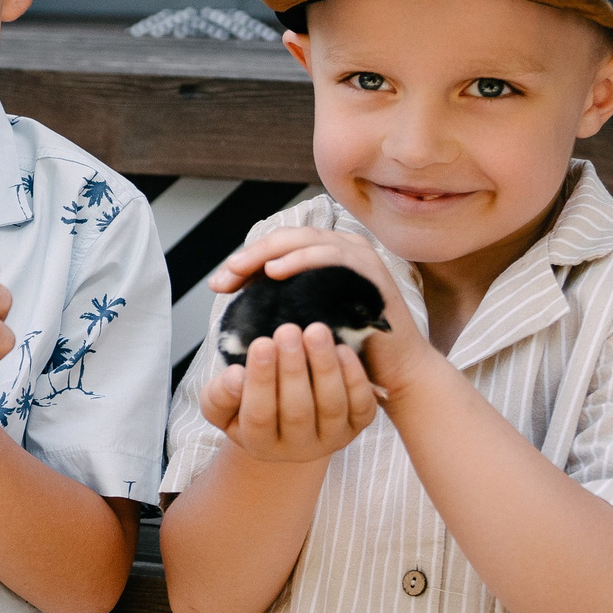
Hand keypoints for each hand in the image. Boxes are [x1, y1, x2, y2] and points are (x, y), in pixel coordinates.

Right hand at [200, 322, 378, 463]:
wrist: (287, 419)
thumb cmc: (250, 405)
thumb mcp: (223, 404)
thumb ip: (220, 394)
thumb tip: (236, 377)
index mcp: (260, 445)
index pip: (259, 416)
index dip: (260, 380)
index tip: (261, 343)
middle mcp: (297, 449)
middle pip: (297, 411)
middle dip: (293, 368)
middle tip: (287, 330)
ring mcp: (331, 439)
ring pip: (331, 406)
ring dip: (324, 367)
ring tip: (315, 331)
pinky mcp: (357, 426)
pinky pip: (361, 405)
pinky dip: (354, 377)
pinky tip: (341, 349)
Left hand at [207, 226, 431, 395]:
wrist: (394, 373)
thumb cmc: (346, 349)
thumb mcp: (304, 321)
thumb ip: (279, 303)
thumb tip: (235, 299)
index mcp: (327, 254)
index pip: (278, 246)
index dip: (245, 259)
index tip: (218, 284)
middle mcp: (344, 247)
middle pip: (286, 238)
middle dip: (250, 256)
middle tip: (223, 278)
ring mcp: (360, 256)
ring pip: (305, 240)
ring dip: (268, 254)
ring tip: (239, 270)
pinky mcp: (372, 272)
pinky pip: (331, 256)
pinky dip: (301, 260)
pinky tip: (275, 272)